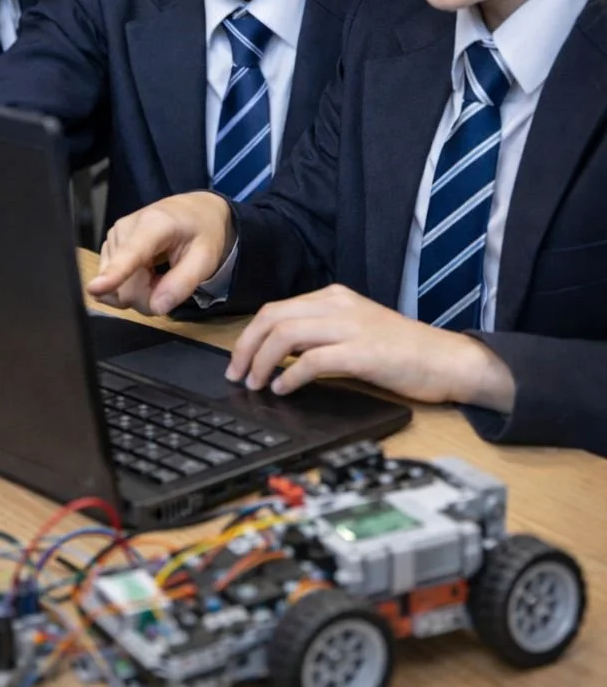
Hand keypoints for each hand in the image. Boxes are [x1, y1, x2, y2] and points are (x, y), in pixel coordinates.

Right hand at [88, 192, 233, 315]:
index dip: (114, 274)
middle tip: (171, 284)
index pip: (132, 253)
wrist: (193, 211)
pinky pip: (113, 284)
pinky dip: (132, 287)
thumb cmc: (203, 232)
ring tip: (160, 275)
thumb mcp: (206, 258)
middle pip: (124, 285)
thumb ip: (183, 283)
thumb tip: (157, 308)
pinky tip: (147, 273)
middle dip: (148, 297)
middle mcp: (125, 228)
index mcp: (154, 224)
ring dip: (141, 292)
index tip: (94, 289)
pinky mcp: (108, 247)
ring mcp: (112, 238)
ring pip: (117, 289)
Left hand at [226, 284, 515, 411]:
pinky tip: (284, 390)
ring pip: (286, 335)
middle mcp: (339, 305)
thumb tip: (280, 356)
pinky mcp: (363, 352)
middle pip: (273, 318)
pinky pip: (312, 360)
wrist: (448, 360)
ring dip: (263, 362)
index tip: (239, 360)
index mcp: (335, 297)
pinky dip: (290, 376)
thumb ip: (322, 334)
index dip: (250, 335)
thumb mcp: (357, 330)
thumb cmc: (404, 351)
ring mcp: (351, 326)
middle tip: (238, 374)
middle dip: (247, 347)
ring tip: (256, 384)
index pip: (276, 309)